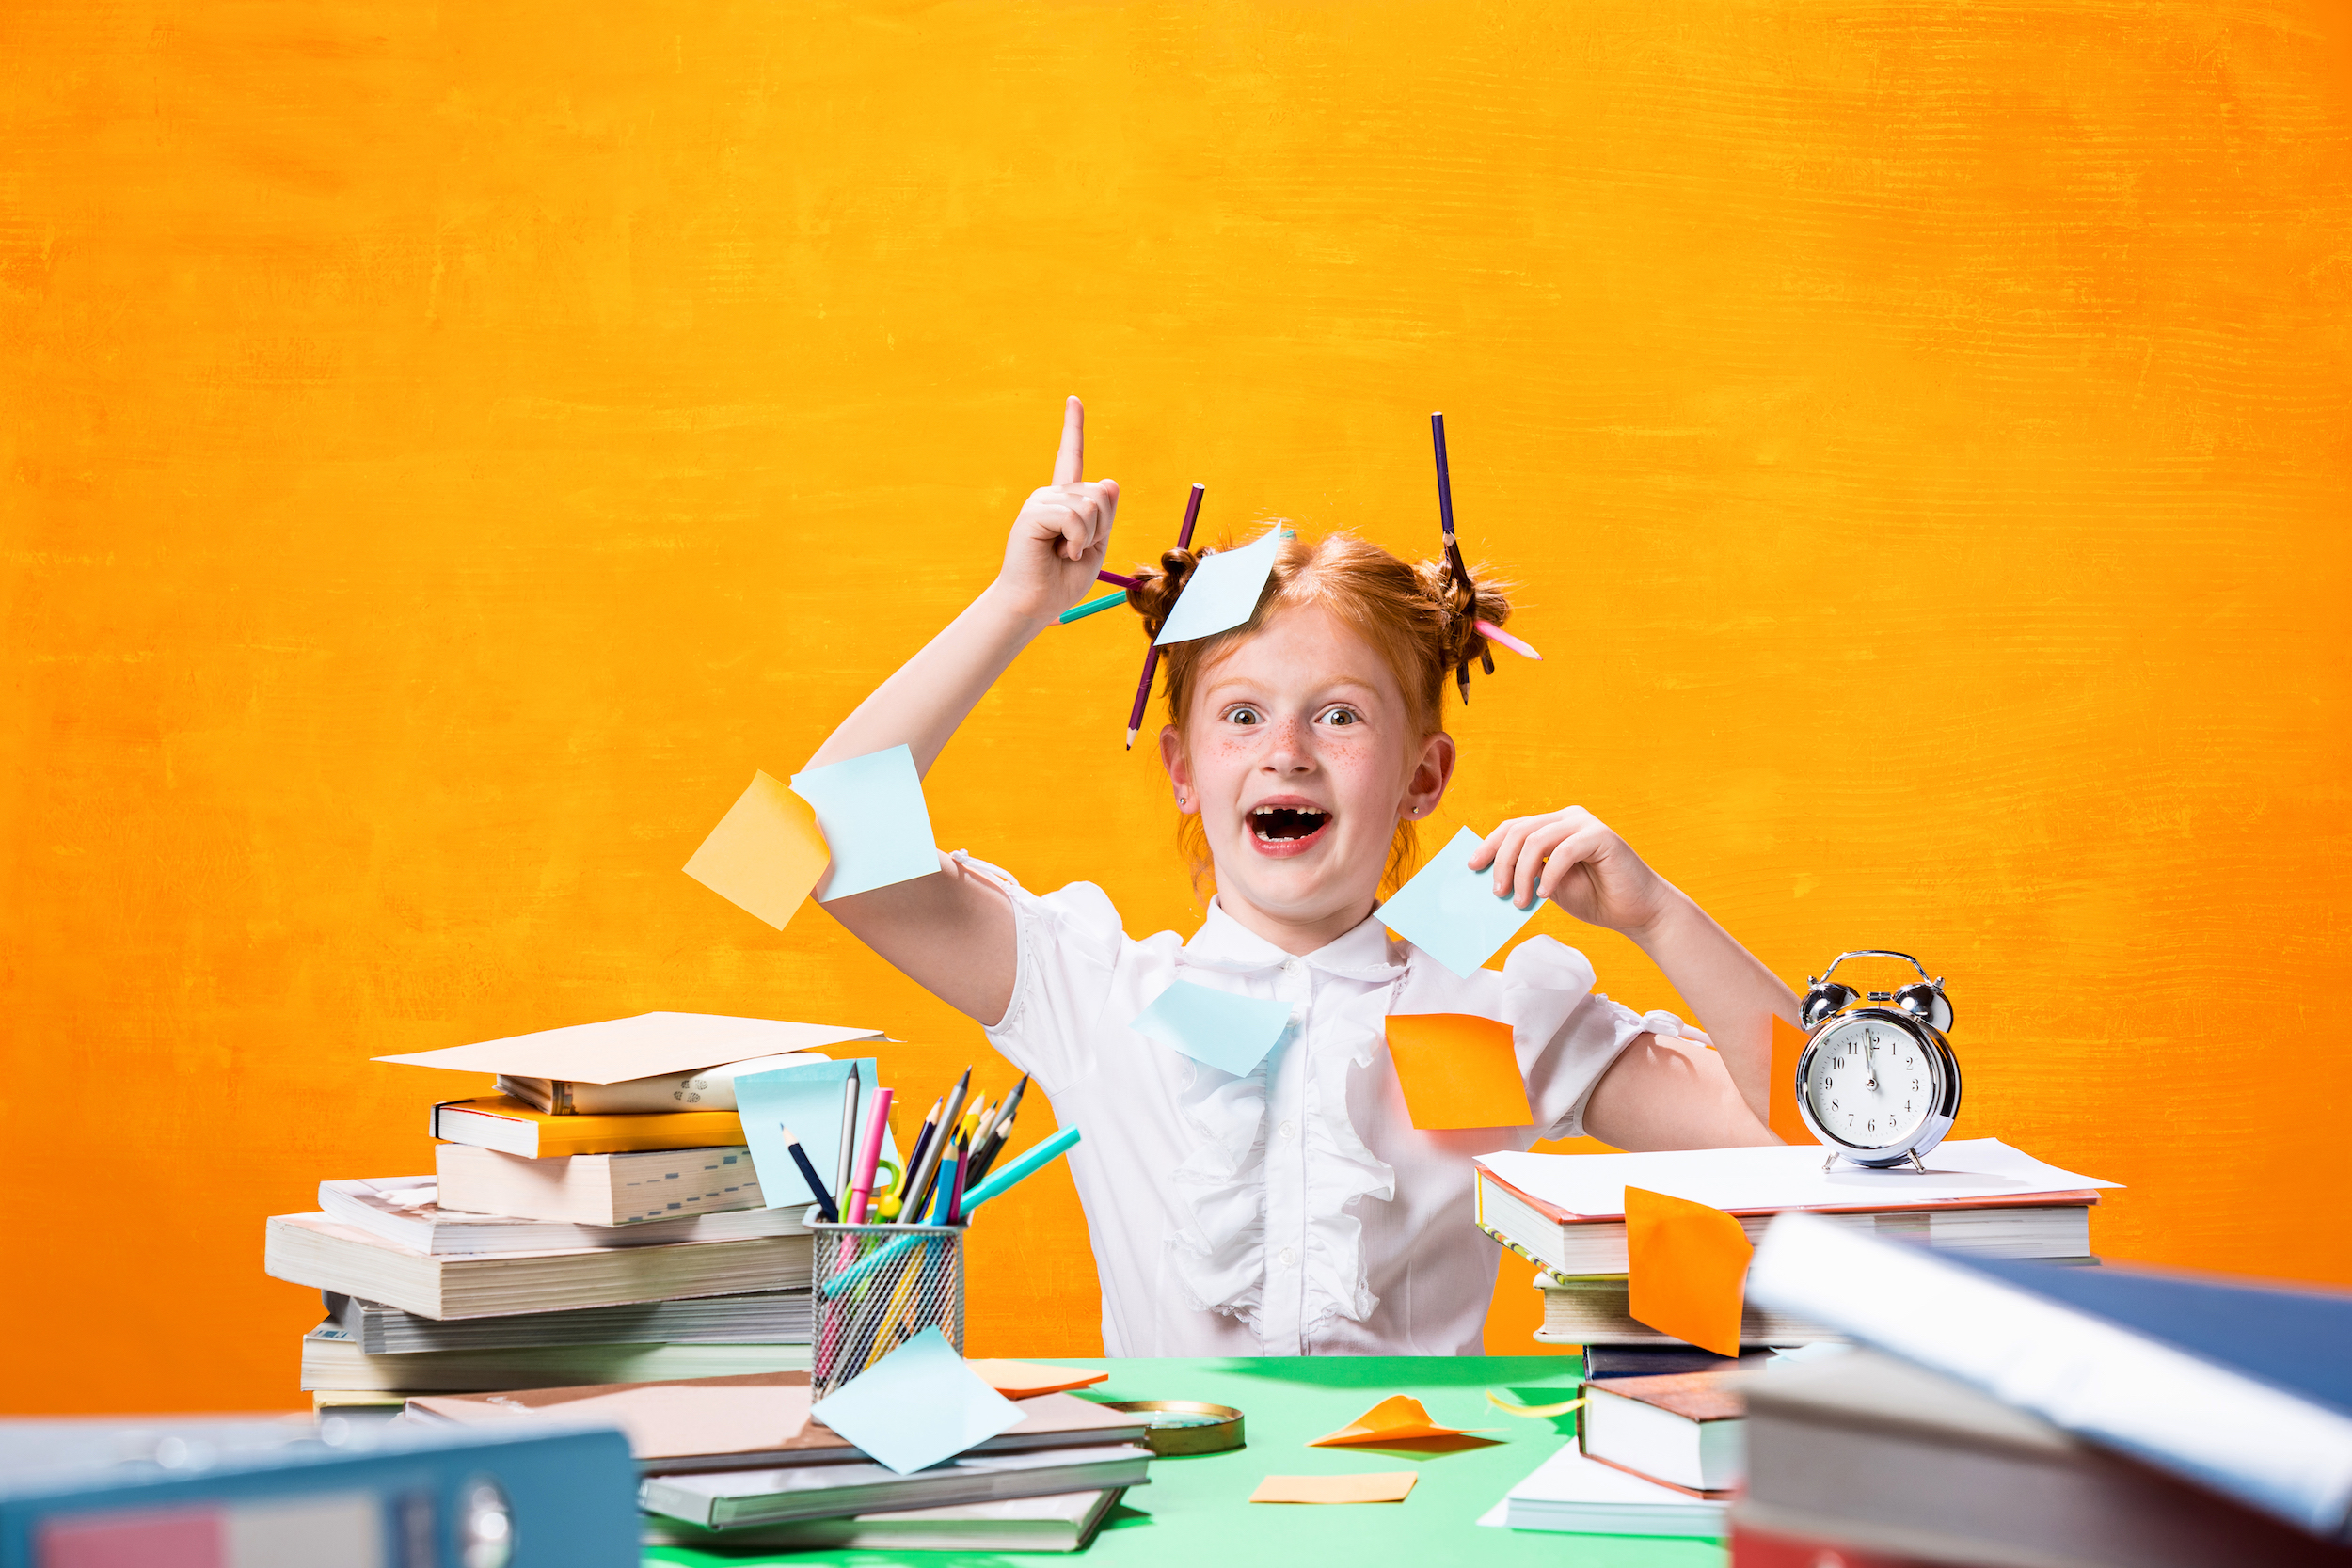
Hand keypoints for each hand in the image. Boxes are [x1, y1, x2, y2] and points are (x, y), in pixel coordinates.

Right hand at [991, 397, 1119, 623]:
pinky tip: (1059, 552)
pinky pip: (1075, 517)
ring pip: (1091, 505)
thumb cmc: (1062, 579)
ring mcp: (1041, 501)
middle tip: (1077, 548)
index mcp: (1065, 501)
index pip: (1070, 457)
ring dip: (1089, 537)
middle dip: (1103, 525)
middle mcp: (1052, 494)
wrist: (1035, 603)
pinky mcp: (1034, 512)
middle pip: (1101, 491)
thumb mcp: (1096, 544)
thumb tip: (1109, 480)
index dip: (1073, 428)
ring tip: (1065, 552)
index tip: (1073, 400)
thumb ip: (1105, 514)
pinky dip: (1077, 540)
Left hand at [1467, 806, 1677, 935]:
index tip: (1472, 867)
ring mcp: (1585, 824)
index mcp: (1554, 826)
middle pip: (1520, 831)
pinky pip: (1563, 851)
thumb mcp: (1550, 886)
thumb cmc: (1595, 898)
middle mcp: (1568, 818)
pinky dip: (1549, 875)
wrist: (1637, 912)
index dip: (1489, 846)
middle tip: (1497, 893)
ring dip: (1521, 873)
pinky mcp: (1601, 837)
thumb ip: (1528, 875)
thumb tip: (1492, 877)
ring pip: (1537, 839)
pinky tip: (1544, 895)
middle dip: (1501, 862)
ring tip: (1519, 901)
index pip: (1513, 828)